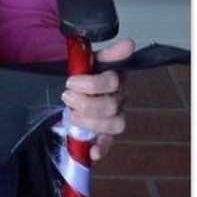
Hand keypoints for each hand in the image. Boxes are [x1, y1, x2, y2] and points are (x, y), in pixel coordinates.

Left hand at [60, 37, 135, 160]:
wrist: (68, 87)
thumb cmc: (81, 73)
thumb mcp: (89, 59)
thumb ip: (108, 54)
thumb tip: (130, 43)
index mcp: (116, 78)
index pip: (113, 81)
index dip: (91, 84)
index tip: (70, 81)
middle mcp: (119, 98)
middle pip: (111, 105)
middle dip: (85, 102)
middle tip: (66, 97)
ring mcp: (114, 116)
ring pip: (114, 124)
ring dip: (90, 122)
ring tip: (71, 116)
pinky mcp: (106, 133)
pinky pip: (109, 143)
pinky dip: (102, 148)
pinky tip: (93, 153)